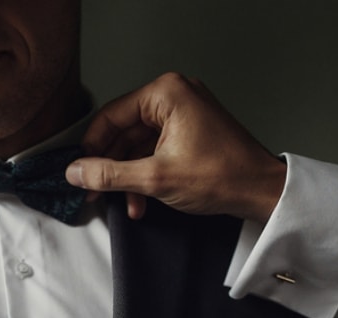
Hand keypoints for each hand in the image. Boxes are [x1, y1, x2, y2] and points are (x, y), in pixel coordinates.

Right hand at [66, 73, 286, 222]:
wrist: (262, 192)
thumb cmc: (222, 176)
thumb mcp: (155, 178)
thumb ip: (109, 174)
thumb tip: (75, 172)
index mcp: (166, 93)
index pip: (111, 116)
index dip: (91, 147)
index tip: (79, 171)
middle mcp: (174, 97)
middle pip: (123, 131)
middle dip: (110, 167)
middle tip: (94, 192)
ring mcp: (183, 115)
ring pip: (138, 146)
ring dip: (128, 177)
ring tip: (124, 204)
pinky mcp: (189, 133)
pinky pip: (154, 151)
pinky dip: (145, 176)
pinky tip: (141, 201)